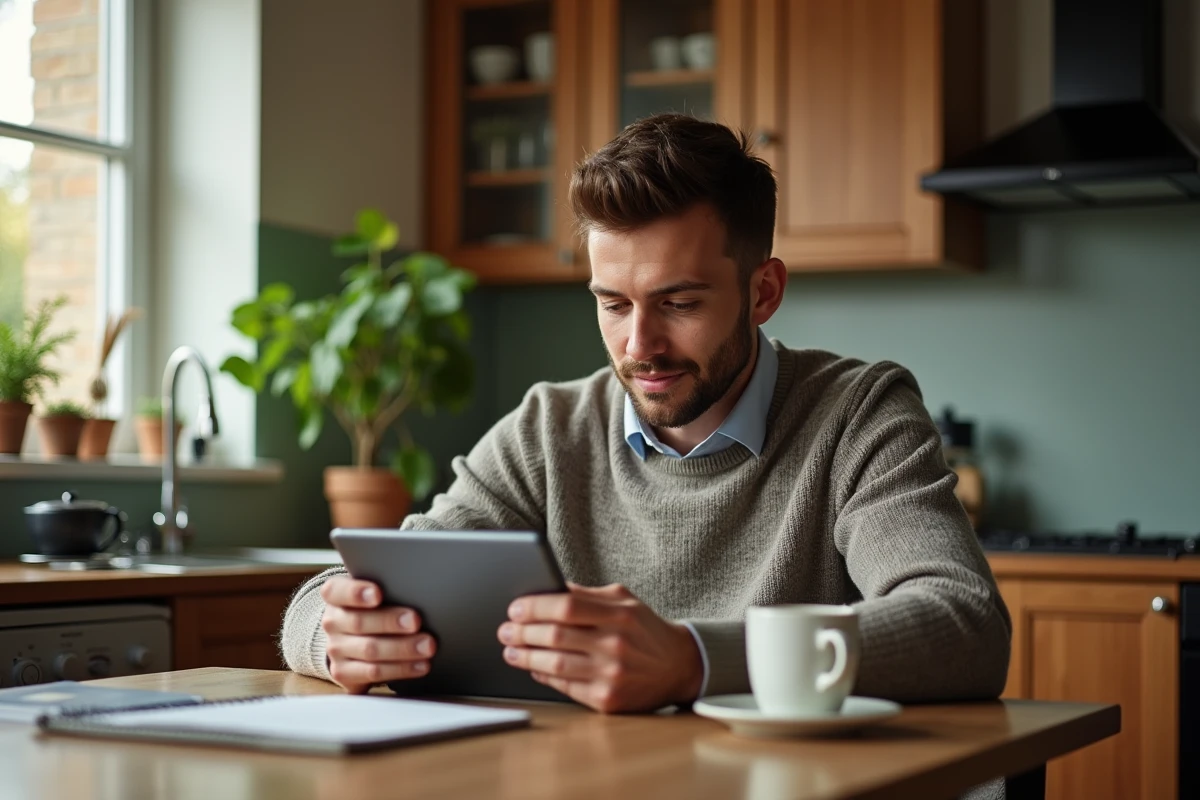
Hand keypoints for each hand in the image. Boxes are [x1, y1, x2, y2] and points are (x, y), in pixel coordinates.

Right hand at [319, 576, 436, 693]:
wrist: (353, 637)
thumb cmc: (374, 607)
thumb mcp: (377, 591)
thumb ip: (389, 587)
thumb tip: (420, 586)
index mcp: (335, 595)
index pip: (337, 591)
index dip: (356, 592)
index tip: (378, 594)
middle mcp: (332, 622)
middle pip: (359, 622)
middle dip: (390, 622)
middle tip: (416, 621)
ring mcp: (335, 649)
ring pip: (369, 650)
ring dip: (402, 649)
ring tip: (427, 646)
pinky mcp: (344, 673)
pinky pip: (373, 673)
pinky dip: (401, 669)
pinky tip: (420, 665)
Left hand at [497, 583, 702, 712]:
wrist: (680, 666)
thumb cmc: (645, 629)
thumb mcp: (624, 601)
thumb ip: (587, 595)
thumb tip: (547, 588)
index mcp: (620, 614)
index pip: (566, 605)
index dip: (534, 606)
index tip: (515, 608)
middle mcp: (616, 644)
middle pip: (555, 635)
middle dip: (522, 632)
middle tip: (505, 629)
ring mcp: (611, 674)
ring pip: (554, 664)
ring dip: (525, 657)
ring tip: (511, 650)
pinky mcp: (607, 700)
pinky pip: (564, 686)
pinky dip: (543, 676)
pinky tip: (533, 668)